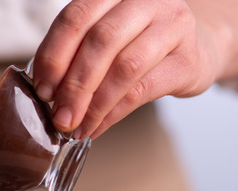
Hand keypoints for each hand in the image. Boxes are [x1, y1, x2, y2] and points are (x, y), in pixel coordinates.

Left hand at [32, 0, 237, 138]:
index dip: (54, 55)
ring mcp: (172, 25)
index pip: (75, 17)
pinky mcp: (188, 58)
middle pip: (99, 42)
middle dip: (73, 85)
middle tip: (59, 116)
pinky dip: (113, 113)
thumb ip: (76, 53)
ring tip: (76, 126)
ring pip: (124, 67)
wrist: (196, 48)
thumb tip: (45, 91)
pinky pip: (143, 90)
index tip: (41, 88)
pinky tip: (97, 126)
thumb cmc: (140, 43)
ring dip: (94, 104)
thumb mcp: (106, 36)